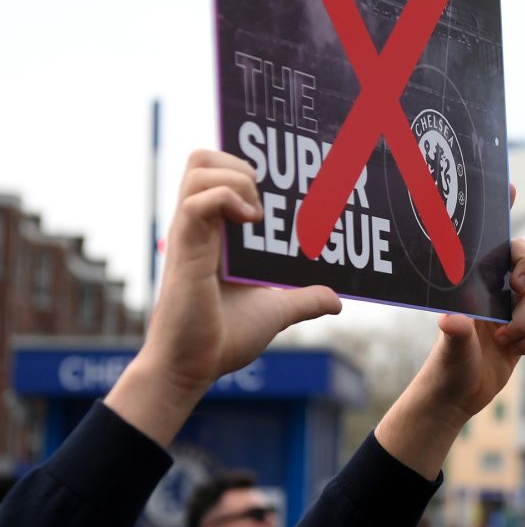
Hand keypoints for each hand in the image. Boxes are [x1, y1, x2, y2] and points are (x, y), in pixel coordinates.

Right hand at [106, 150, 341, 444]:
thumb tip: (336, 300)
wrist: (195, 368)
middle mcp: (200, 225)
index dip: (243, 163)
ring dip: (236, 176)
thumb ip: (303, 299)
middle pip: (202, 158)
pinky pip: (197, 201)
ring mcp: (190, 233)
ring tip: (259, 211)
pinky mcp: (185, 248)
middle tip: (265, 196)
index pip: (219, 171)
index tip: (279, 178)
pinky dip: (227, 198)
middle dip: (238, 161)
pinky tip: (252, 221)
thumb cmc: (222, 337)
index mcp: (216, 231)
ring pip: (198, 167)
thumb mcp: (276, 311)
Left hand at [374, 184, 524, 478]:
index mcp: (470, 283)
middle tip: (518, 284)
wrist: (454, 400)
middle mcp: (491, 291)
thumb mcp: (448, 351)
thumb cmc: (443, 370)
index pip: (487, 240)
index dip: (501, 211)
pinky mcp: (522, 335)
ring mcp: (508, 312)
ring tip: (505, 339)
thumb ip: (455, 335)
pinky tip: (515, 351)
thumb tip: (454, 321)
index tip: (510, 185)